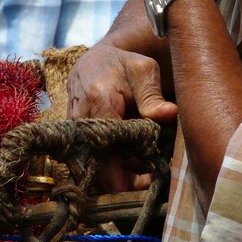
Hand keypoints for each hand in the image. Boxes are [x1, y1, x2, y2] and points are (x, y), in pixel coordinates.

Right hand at [68, 41, 176, 191]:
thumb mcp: (144, 71)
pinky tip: (128, 170)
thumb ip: (153, 95)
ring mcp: (73, 129)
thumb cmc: (123, 65)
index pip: (107, 141)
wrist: (94, 62)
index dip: (121, 166)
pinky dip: (107, 168)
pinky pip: (88, 159)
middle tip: (146, 180)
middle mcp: (81, 117)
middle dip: (120, 178)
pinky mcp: (72, 136)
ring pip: (91, 163)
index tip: (142, 180)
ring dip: (114, 176)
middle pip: (97, 159)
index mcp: (99, 99)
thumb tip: (169, 114)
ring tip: (141, 177)